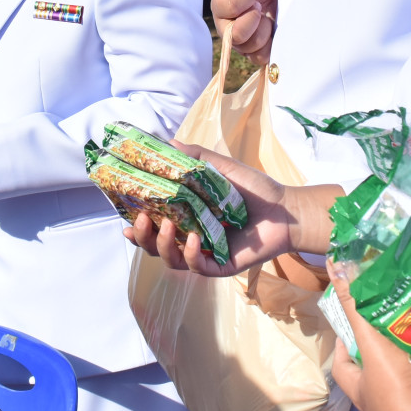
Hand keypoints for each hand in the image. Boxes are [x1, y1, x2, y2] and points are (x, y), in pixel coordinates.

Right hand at [123, 146, 297, 275]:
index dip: (136, 226)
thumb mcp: (220, 168)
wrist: (286, 209)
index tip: (124, 219)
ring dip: (162, 245)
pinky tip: (195, 240)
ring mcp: (205, 255)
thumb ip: (195, 157)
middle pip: (156, 247)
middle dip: (142, 238)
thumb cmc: (254, 189)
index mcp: (187, 219)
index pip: (154, 226)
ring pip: (171, 260)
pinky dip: (192, 255)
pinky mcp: (221, 267)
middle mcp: (192, 238)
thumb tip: (167, 142)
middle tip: (138, 222)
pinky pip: (198, 267)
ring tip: (165, 226)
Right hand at [210, 0, 277, 64]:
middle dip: (253, 18)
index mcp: (220, 5)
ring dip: (263, 29)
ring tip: (265, 18)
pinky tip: (271, 31)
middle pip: (236, 34)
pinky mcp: (253, 53)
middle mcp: (225, 27)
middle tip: (259, 7)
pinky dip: (269, 44)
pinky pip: (259, 57)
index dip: (244, 0)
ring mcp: (239, 42)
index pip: (227, 8)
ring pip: (250, 46)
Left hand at [328, 268, 410, 410]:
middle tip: (396, 332)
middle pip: (377, 382)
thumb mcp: (372, 342)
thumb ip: (355, 306)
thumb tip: (334, 266)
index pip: (343, 369)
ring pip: (408, 393)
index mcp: (363, 395)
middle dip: (384, 360)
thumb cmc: (395, 387)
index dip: (344, 348)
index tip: (351, 327)